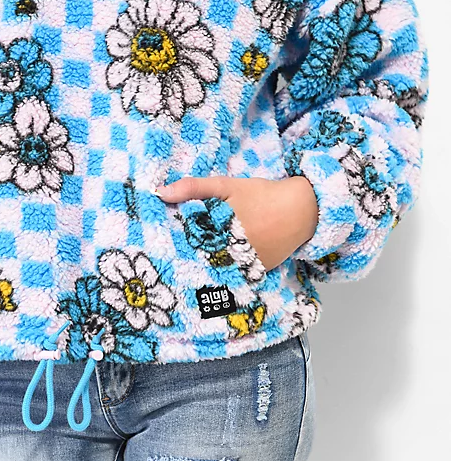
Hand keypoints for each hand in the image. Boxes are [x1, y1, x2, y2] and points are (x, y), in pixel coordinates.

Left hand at [156, 176, 318, 270]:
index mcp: (218, 236)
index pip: (186, 247)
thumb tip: (159, 193)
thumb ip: (193, 188)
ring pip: (216, 270)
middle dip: (187, 259)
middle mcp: (231, 256)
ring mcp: (245, 268)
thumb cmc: (260, 196)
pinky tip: (215, 267)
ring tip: (187, 268)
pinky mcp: (256, 274)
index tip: (159, 249)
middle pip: (200, 261)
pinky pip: (234, 274)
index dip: (172, 248)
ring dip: (205, 267)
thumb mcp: (226, 186)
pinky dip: (225, 269)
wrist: (300, 210)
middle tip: (169, 261)